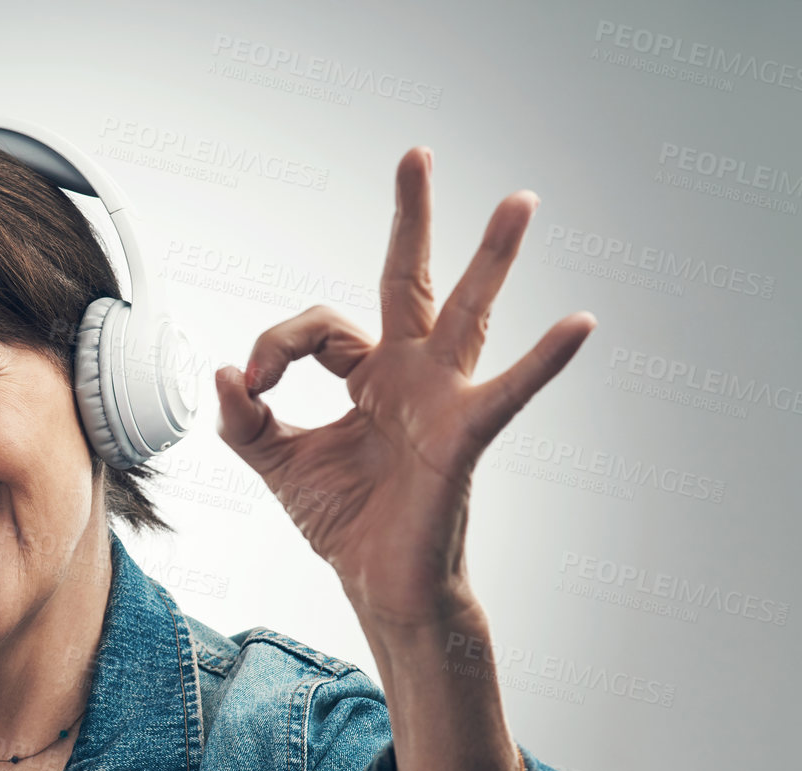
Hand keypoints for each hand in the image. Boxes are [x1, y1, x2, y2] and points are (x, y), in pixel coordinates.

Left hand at [215, 146, 595, 631]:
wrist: (377, 584)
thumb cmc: (345, 522)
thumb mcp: (277, 463)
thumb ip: (244, 421)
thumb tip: (222, 374)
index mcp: (368, 377)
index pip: (318, 330)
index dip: (276, 348)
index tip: (250, 386)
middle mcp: (409, 376)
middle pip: (408, 281)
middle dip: (411, 219)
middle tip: (416, 155)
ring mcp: (441, 400)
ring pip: (467, 314)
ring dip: (492, 258)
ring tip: (519, 202)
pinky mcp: (463, 437)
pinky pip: (508, 392)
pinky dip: (544, 360)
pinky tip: (580, 324)